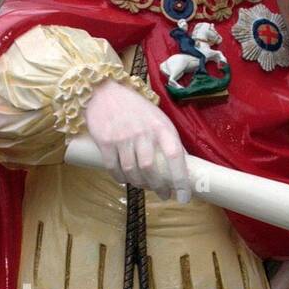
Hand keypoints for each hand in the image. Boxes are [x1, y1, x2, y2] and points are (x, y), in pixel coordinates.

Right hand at [83, 78, 190, 201]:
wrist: (105, 92)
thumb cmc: (136, 109)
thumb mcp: (158, 119)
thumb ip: (168, 140)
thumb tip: (183, 165)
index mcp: (161, 127)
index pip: (175, 156)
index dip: (180, 179)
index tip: (183, 197)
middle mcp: (143, 133)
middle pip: (150, 169)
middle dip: (158, 187)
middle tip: (163, 194)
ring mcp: (122, 137)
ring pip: (132, 171)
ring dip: (138, 184)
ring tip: (143, 185)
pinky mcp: (105, 142)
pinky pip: (113, 168)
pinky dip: (120, 178)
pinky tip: (124, 179)